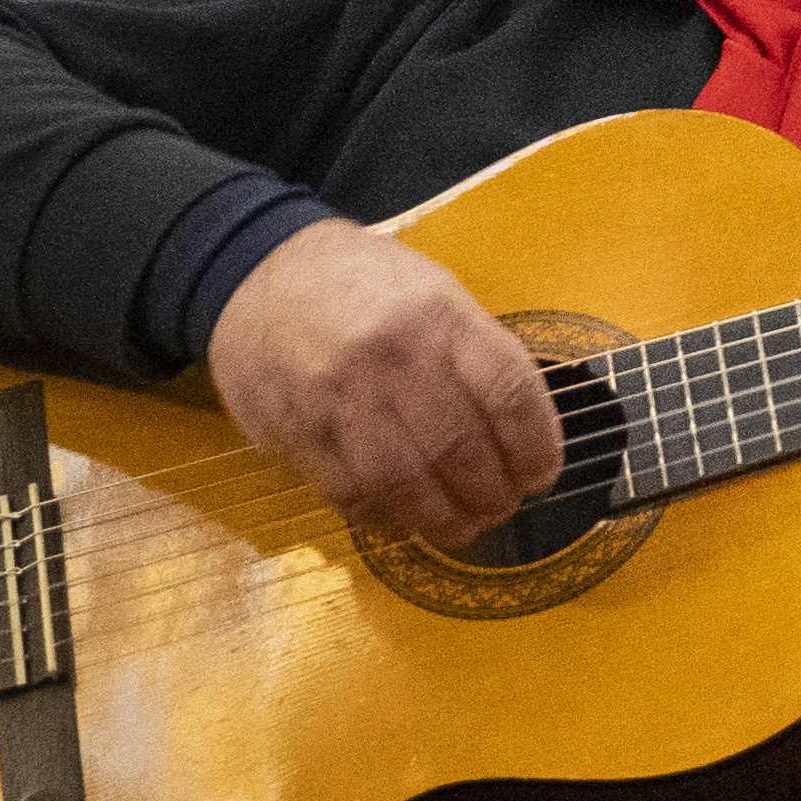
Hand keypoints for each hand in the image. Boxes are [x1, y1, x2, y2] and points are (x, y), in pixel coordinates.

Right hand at [204, 215, 559, 548]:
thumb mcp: (432, 290)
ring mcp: (339, 399)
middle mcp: (391, 356)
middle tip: (502, 505)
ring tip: (463, 526)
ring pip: (406, 484)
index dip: (536, 445)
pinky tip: (406, 521)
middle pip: (460, 448)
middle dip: (493, 494)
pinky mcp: (298, 435)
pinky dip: (388, 520)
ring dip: (445, 520)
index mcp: (437, 314)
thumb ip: (475, 352)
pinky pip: (353, 496)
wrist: (258, 275)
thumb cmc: (360, 285)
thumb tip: (522, 430)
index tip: (542, 471)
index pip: (508, 391)